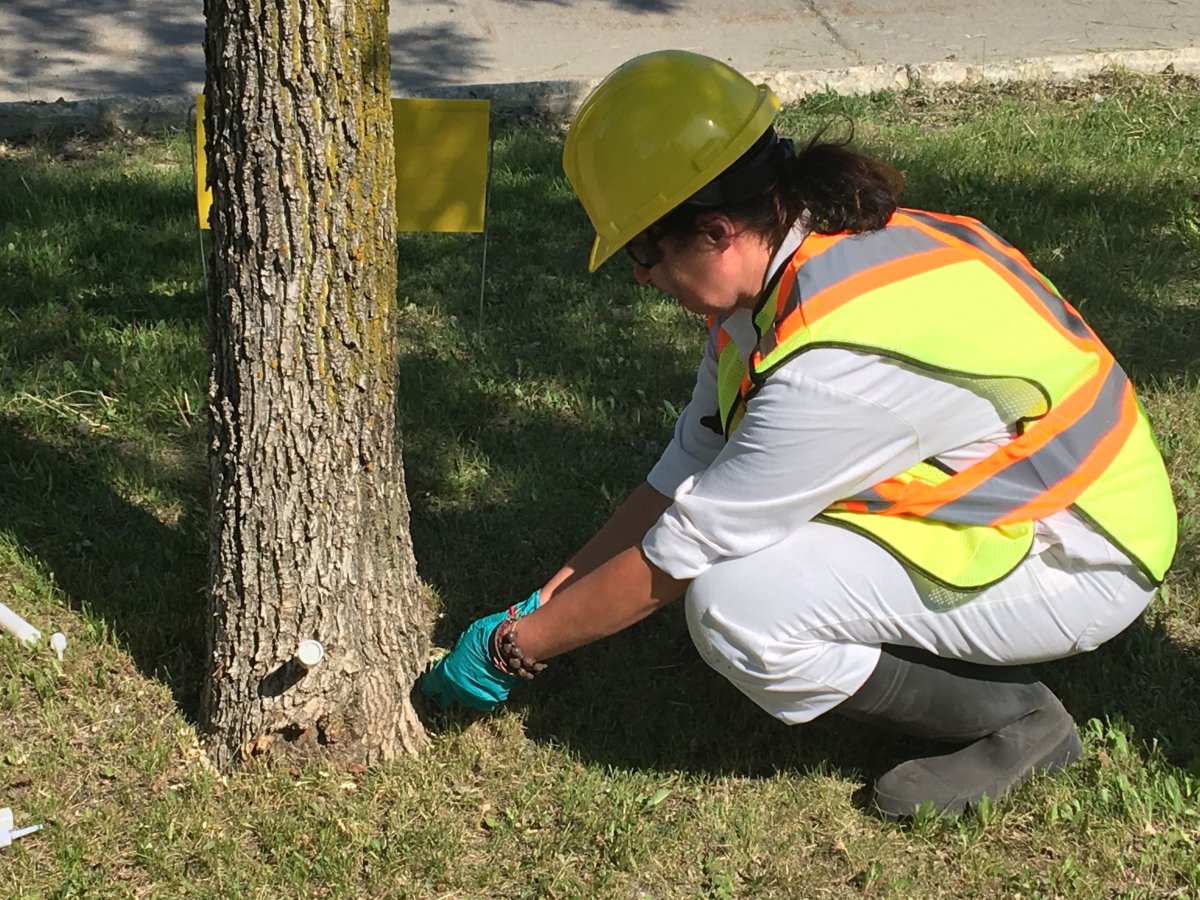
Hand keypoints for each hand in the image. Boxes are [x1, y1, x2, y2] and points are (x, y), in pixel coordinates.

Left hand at [419, 591, 540, 710]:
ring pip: (466, 700)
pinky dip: (486, 693)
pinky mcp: (495, 698)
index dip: (430, 684)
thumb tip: (458, 656)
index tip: (430, 685)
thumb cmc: (487, 636)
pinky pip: (486, 699)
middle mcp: (459, 688)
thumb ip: (458, 653)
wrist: (512, 646)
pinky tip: (488, 686)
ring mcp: (477, 696)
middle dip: (446, 694)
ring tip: (471, 686)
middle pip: (446, 698)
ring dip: (467, 693)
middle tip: (447, 691)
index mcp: (448, 673)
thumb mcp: (465, 639)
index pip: (431, 684)